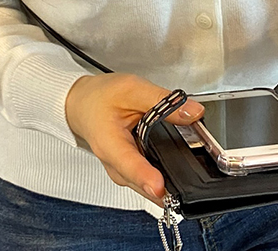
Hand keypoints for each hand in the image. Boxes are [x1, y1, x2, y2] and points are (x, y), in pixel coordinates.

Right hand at [65, 73, 204, 206]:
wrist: (84, 103)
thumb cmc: (101, 97)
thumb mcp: (133, 89)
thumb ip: (164, 101)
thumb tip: (194, 112)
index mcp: (110, 144)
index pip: (128, 165)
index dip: (145, 177)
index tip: (159, 187)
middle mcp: (115, 165)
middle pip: (142, 184)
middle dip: (165, 185)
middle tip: (191, 182)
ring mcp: (123, 172)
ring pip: (148, 186)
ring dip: (167, 182)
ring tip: (188, 175)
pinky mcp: (130, 171)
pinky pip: (149, 179)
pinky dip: (164, 175)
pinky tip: (177, 168)